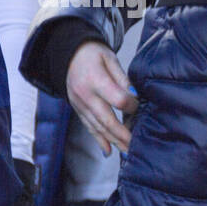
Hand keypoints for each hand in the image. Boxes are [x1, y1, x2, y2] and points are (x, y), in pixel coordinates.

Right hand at [66, 41, 137, 155]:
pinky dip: (99, 140)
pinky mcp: (77, 110)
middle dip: (122, 134)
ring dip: (113, 141)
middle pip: (106, 119)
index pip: (117, 99)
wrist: (67, 54)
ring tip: (127, 151)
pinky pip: (88, 127)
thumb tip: (134, 96)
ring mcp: (79, 104)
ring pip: (98, 127)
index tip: (139, 106)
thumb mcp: (110, 59)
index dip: (131, 105)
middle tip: (136, 145)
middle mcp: (85, 95)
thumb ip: (122, 78)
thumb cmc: (93, 54)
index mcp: (95, 79)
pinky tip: (108, 151)